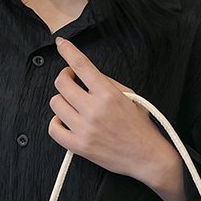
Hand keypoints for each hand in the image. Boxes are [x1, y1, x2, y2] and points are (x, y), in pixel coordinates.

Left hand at [49, 36, 185, 200]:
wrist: (147, 157)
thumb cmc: (140, 126)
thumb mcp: (130, 97)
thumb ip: (107, 83)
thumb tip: (83, 74)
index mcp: (108, 94)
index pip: (80, 65)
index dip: (67, 50)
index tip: (61, 43)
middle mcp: (94, 110)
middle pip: (61, 83)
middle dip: (66, 78)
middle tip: (73, 82)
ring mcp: (85, 129)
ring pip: (55, 103)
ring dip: (62, 100)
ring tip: (74, 105)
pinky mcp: (79, 147)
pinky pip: (53, 128)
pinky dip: (57, 122)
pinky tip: (67, 121)